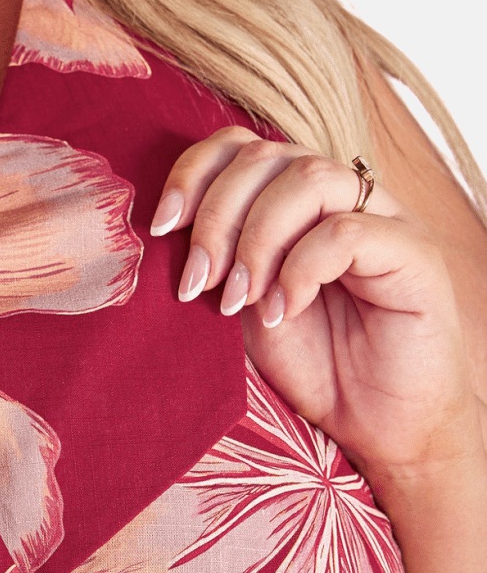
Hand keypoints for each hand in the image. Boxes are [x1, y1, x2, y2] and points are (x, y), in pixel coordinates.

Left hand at [152, 127, 478, 488]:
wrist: (375, 426)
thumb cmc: (310, 364)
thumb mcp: (239, 305)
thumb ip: (212, 258)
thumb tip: (157, 228)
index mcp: (295, 199)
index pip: (239, 146)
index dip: (193, 174)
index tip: (161, 228)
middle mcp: (342, 196)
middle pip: (267, 156)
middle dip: (216, 216)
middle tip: (198, 283)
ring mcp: (383, 218)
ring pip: (309, 178)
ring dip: (256, 239)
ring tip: (238, 300)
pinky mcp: (416, 253)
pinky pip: (347, 231)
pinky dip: (299, 269)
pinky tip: (282, 312)